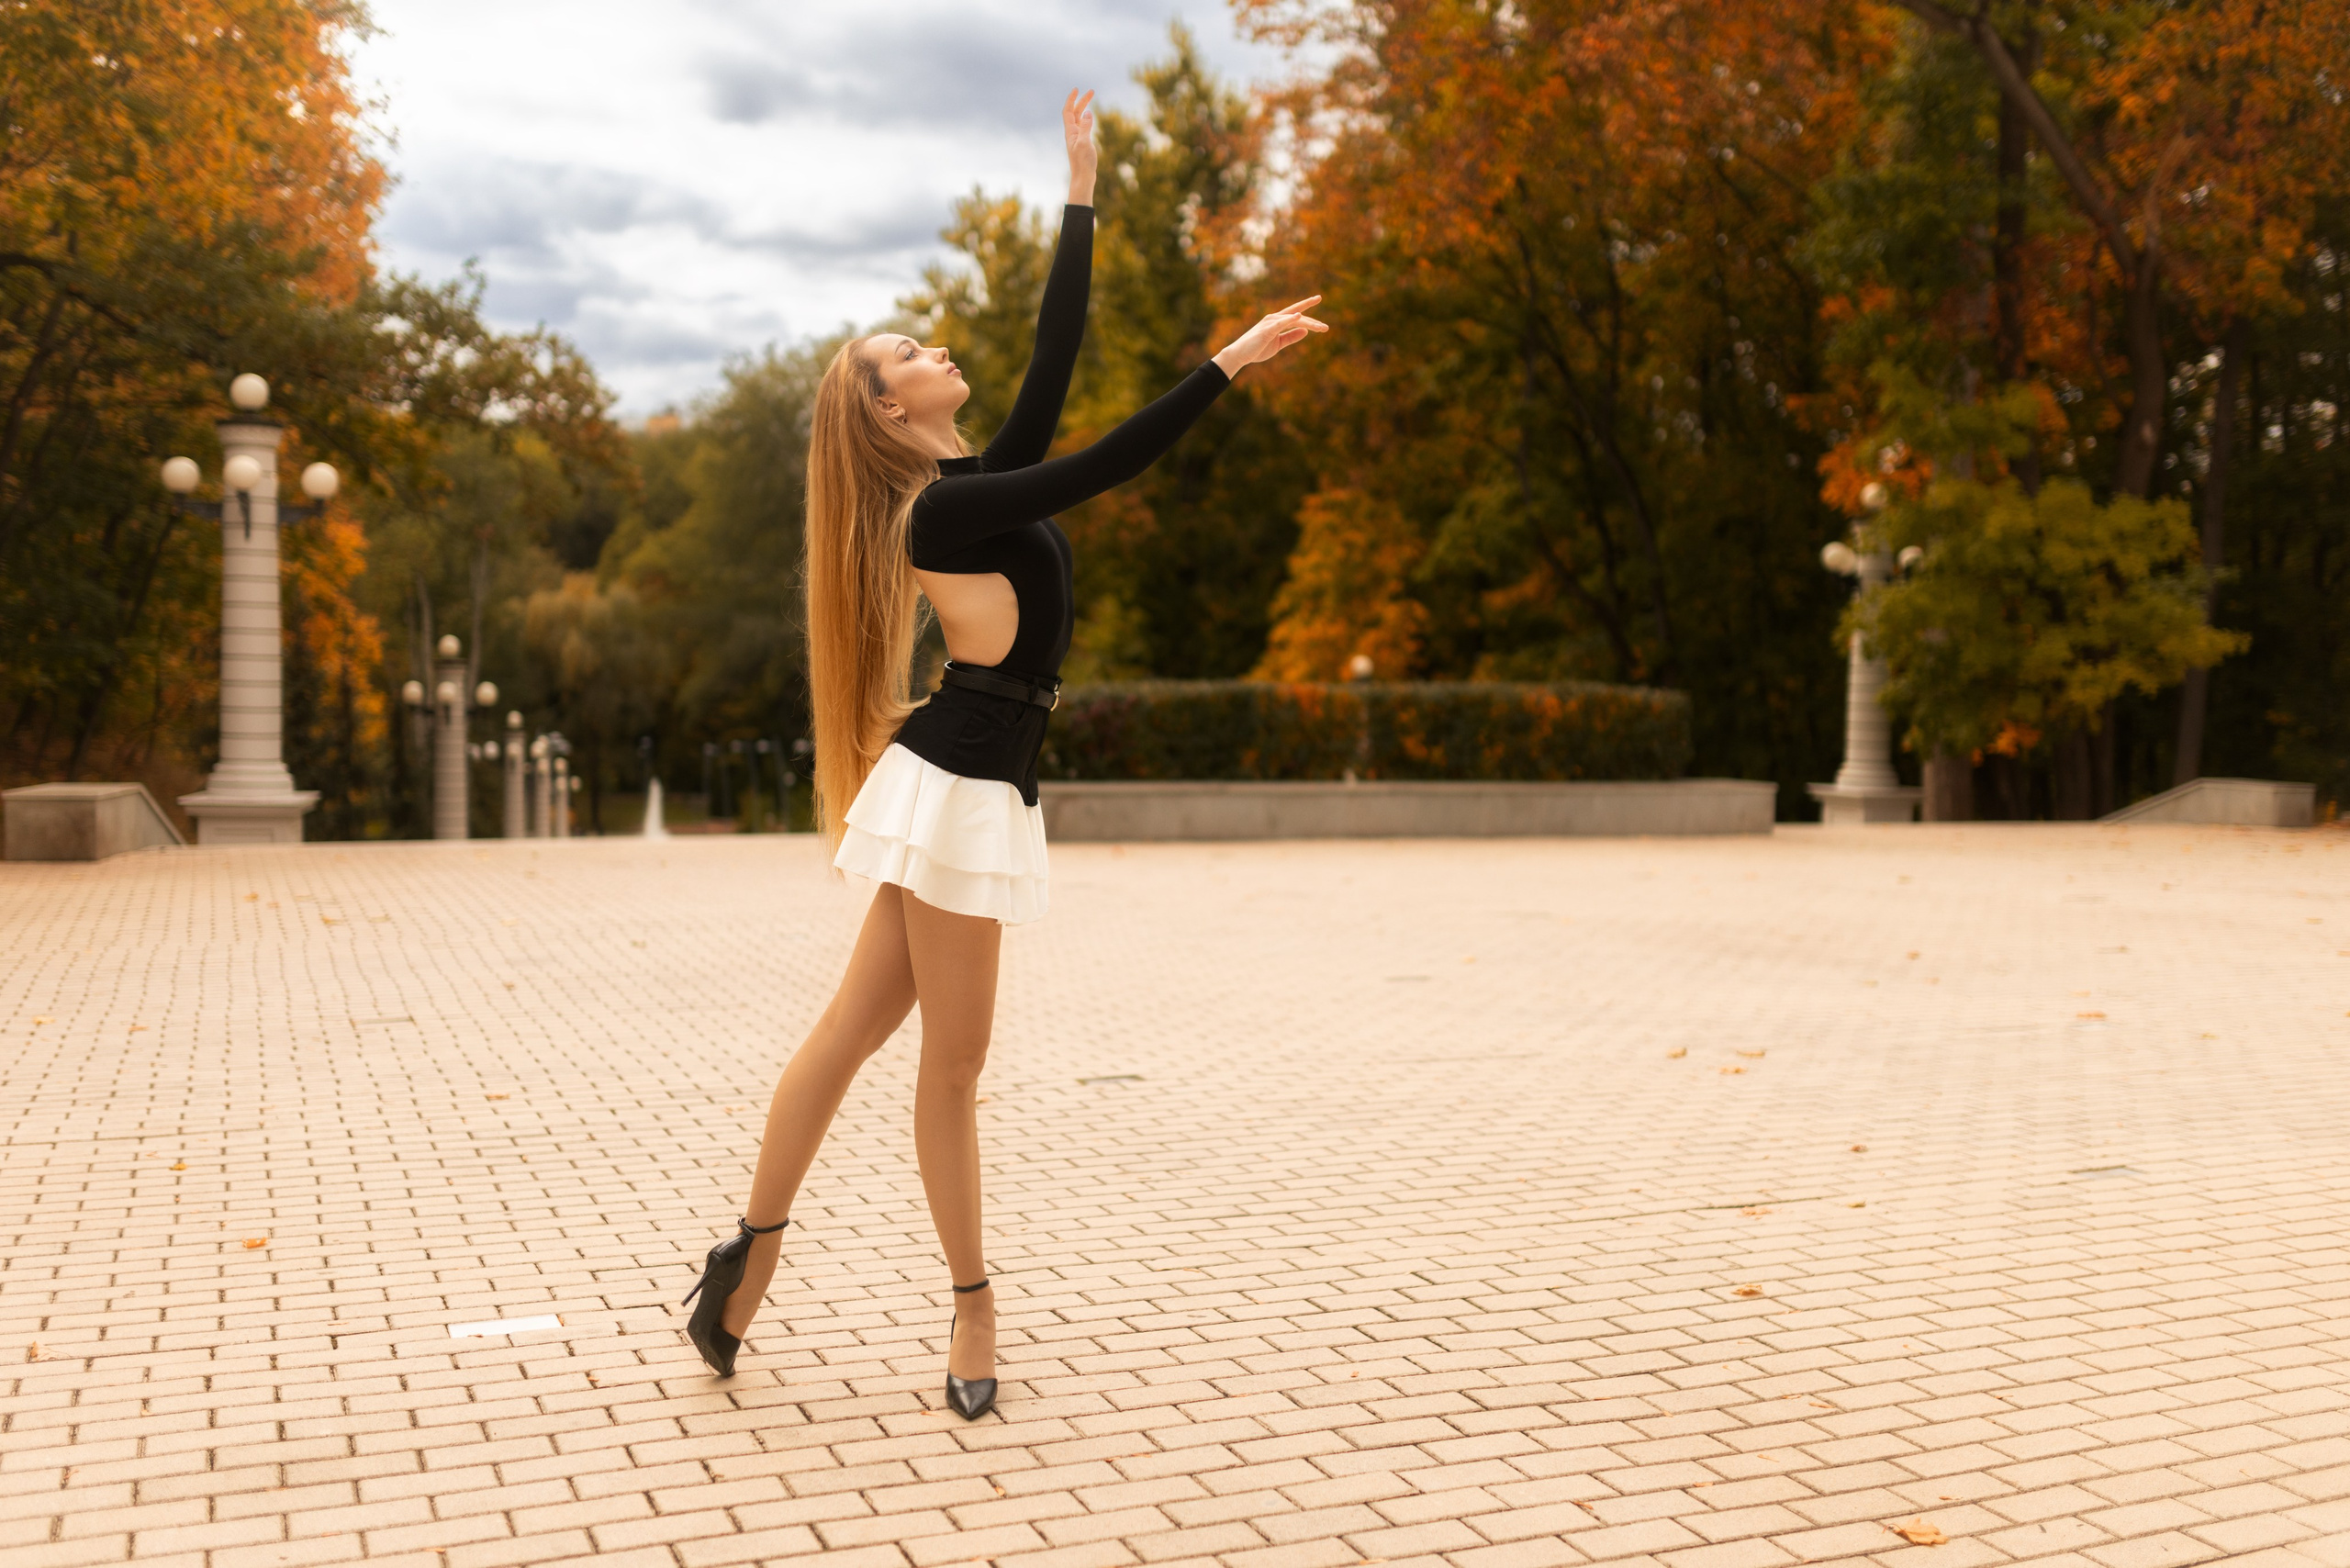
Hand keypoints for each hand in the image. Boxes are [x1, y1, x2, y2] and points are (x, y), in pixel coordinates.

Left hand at [1064, 89, 1097, 204]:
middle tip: (1092, 92)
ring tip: (1091, 100)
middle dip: (1082, 101)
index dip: (1071, 99)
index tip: (1077, 89)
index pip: (1068, 111)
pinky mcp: (1082, 144)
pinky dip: (1086, 118)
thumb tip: (1087, 112)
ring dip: (1083, 108)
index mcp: (1071, 132)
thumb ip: (1085, 127)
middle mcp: (1072, 134)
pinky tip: (1090, 118)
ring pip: (1078, 119)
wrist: (1083, 178)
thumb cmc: (1083, 162)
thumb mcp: (1085, 143)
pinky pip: (1082, 126)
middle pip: (1074, 113)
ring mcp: (1077, 138)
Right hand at [1211, 296, 1330, 377]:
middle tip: (1326, 328)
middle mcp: (1275, 318)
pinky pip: (1280, 323)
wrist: (1240, 355)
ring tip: (1320, 328)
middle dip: (1313, 322)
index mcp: (1277, 321)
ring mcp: (1270, 322)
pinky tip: (1299, 316)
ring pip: (1293, 319)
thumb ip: (1291, 337)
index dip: (1308, 307)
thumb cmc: (1257, 349)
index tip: (1319, 302)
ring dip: (1308, 323)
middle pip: (1298, 316)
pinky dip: (1289, 319)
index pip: (1296, 312)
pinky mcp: (1266, 330)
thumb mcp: (1279, 343)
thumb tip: (1305, 331)